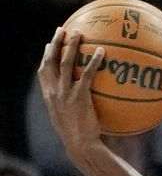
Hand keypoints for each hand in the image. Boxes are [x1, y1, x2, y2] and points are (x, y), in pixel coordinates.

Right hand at [37, 28, 106, 157]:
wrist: (80, 146)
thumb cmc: (78, 137)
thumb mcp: (69, 119)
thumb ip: (72, 106)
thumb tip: (84, 101)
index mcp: (49, 96)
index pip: (44, 71)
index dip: (46, 56)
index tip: (49, 45)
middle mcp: (54, 91)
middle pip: (51, 61)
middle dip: (55, 43)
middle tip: (62, 29)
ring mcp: (65, 93)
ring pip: (66, 63)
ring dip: (71, 45)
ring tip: (79, 33)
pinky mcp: (79, 96)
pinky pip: (87, 74)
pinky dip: (94, 61)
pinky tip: (102, 52)